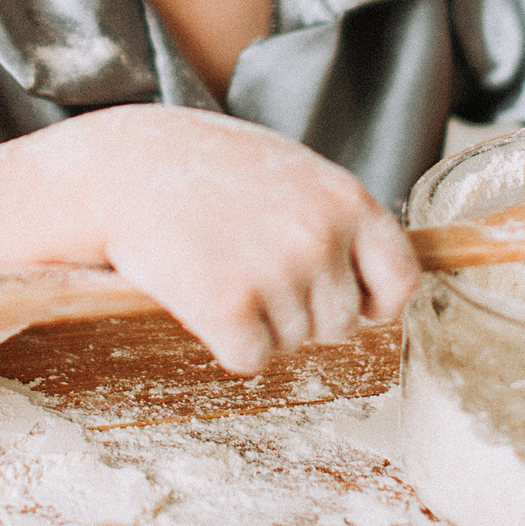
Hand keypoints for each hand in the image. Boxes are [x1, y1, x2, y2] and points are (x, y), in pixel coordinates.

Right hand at [52, 105, 420, 375]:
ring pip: (294, 343)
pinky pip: (250, 358)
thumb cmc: (205, 167)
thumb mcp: (291, 170)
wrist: (123, 167)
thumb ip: (337, 218)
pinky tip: (200, 295)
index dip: (375, 300)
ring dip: (260, 323)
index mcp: (347, 198)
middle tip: (251, 269)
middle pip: (342, 324)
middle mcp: (321, 237)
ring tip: (220, 268)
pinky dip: (226, 342)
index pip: (402, 280)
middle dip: (303, 312)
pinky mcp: (229, 308)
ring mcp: (276, 273)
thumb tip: (379, 287)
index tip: (350, 300)